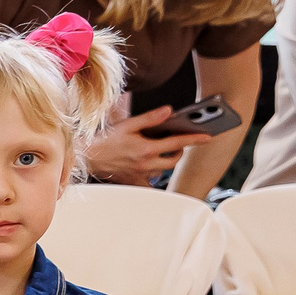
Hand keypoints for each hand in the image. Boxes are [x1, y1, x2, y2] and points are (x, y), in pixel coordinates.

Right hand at [83, 110, 206, 184]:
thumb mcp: (128, 124)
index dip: (194, 139)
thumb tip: (170, 111)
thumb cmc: (104, 140)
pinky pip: (149, 183)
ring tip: (158, 152)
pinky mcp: (133, 181)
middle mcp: (146, 164)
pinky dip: (152, 176)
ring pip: (162, 171)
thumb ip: (150, 118)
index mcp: (147, 148)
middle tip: (176, 144)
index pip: (177, 143)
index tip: (207, 137)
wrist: (87, 157)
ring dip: (164, 162)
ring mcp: (140, 174)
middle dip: (179, 152)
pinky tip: (147, 168)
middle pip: (173, 161)